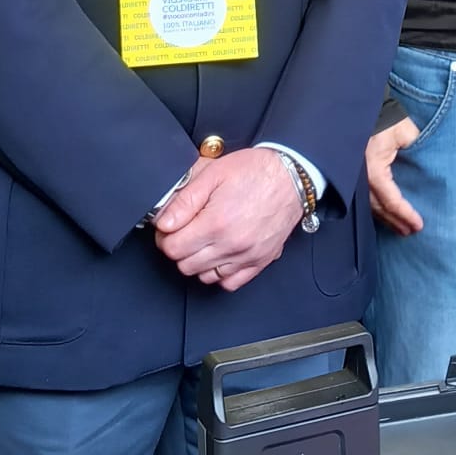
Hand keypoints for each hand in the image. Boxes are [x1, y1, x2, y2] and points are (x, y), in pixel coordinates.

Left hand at [154, 147, 301, 290]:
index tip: (170, 227)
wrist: (291, 176)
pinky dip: (220, 273)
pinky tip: (219, 254)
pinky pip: (230, 283)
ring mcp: (247, 256)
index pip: (172, 249)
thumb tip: (164, 222)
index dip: (165, 237)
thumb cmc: (253, 171)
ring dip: (198, 261)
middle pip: (185, 265)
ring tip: (203, 241)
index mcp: (215, 222)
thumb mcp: (212, 174)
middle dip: (179, 249)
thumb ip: (184, 200)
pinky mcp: (260, 261)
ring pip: (205, 277)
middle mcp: (231, 245)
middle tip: (185, 231)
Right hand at [367, 117, 423, 235]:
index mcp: (373, 168)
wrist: (364, 109)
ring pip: (372, 206)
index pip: (391, 199)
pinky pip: (367, 197)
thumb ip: (415, 150)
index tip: (419, 225)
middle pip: (380, 208)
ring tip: (402, 230)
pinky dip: (378, 209)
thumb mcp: (405, 132)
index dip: (405, 214)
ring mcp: (356, 177)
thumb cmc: (387, 119)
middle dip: (396, 221)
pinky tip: (387, 217)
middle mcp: (362, 177)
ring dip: (387, 219)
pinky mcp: (356, 175)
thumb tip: (428, 168)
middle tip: (412, 232)